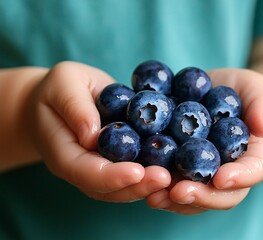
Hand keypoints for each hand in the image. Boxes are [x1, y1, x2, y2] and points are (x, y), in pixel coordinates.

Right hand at [27, 61, 170, 201]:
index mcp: (64, 154)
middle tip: (165, 178)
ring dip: (149, 185)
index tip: (137, 172)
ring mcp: (102, 168)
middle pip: (109, 188)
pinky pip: (136, 170)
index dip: (111, 176)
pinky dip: (154, 171)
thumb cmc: (58, 88)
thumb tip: (93, 135)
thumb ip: (75, 107)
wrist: (63, 98)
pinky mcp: (119, 160)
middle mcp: (84, 169)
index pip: (86, 173)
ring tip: (174, 178)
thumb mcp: (63, 84)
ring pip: (125, 187)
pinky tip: (175, 167)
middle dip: (138, 185)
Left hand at [146, 68, 262, 213]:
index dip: (240, 177)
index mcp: (253, 155)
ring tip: (154, 196)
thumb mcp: (256, 88)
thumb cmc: (240, 91)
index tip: (221, 179)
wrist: (212, 92)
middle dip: (202, 196)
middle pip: (222, 194)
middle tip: (180, 192)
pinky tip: (141, 180)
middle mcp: (229, 172)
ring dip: (174, 200)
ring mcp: (203, 174)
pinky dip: (157, 186)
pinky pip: (171, 183)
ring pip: (194, 196)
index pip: (254, 170)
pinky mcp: (179, 168)